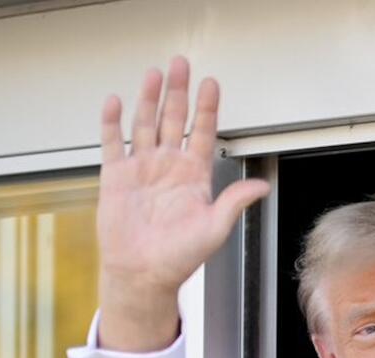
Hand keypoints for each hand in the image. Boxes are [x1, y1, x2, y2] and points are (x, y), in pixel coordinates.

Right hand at [96, 55, 269, 350]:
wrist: (143, 275)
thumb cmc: (179, 257)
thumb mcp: (215, 229)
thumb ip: (234, 202)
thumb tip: (262, 186)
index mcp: (193, 175)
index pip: (202, 132)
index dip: (207, 108)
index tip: (211, 84)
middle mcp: (168, 166)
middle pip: (174, 119)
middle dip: (178, 91)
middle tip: (181, 64)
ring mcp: (141, 168)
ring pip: (145, 123)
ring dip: (149, 98)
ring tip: (154, 74)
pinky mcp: (116, 177)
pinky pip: (113, 143)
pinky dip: (113, 122)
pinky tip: (116, 101)